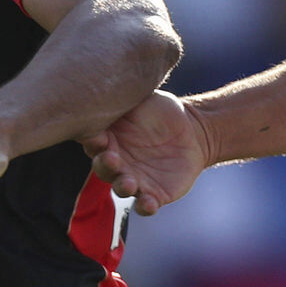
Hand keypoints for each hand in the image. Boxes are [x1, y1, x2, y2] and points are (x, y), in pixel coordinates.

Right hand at [85, 91, 213, 214]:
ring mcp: (134, 180)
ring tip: (129, 183)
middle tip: (112, 159)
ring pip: (121, 188)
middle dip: (106, 165)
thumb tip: (102, 80)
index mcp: (107, 138)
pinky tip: (149, 203)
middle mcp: (116, 162)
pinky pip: (145, 205)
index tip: (97, 136)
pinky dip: (145, 206)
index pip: (93, 141)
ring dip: (123, 186)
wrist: (192, 131)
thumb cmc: (159, 112)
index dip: (93, 141)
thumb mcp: (139, 99)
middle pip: (103, 168)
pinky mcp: (153, 194)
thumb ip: (121, 97)